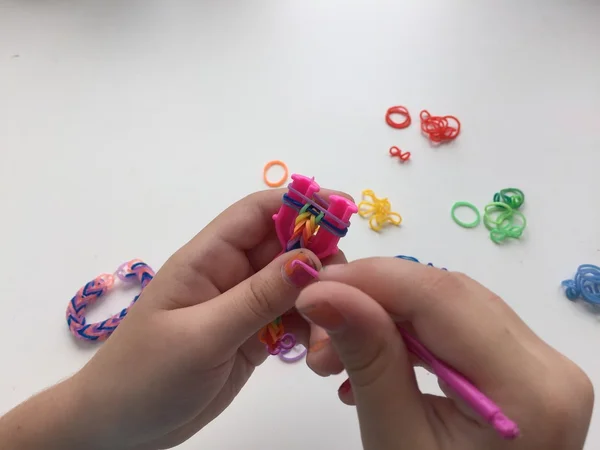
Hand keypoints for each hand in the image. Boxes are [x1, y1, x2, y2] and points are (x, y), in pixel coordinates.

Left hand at [0, 189, 346, 449]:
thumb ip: (257, 297)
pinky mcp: (254, 334)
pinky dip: (312, 326)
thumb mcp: (203, 335)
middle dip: (320, 257)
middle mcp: (229, 273)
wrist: (121, 427)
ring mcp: (243, 304)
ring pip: (295, 283)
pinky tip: (319, 349)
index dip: (300, 203)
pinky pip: (292, 317)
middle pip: (285, 245)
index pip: (258, 212)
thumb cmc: (147, 374)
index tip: (343, 212)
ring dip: (320, 297)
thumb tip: (309, 256)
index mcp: (208, 258)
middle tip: (348, 289)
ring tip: (331, 330)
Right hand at [296, 258, 593, 449]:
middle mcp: (549, 364)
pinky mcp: (524, 368)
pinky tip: (373, 358)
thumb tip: (323, 293)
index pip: (442, 297)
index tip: (313, 286)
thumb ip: (369, 359)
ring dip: (386, 317)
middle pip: (448, 294)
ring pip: (451, 304)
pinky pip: (459, 327)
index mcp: (529, 389)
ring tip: (337, 355)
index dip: (371, 279)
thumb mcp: (397, 441)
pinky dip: (410, 334)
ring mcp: (541, 364)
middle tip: (319, 326)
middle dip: (372, 299)